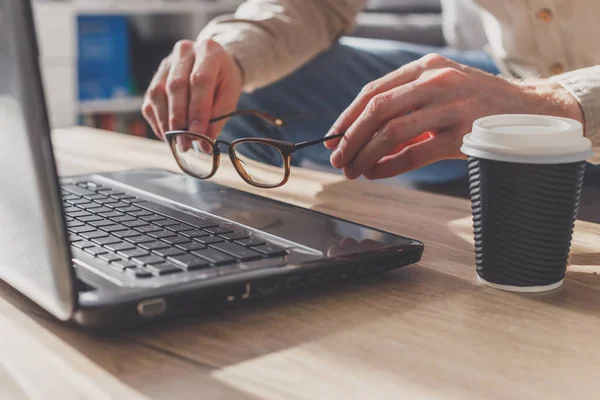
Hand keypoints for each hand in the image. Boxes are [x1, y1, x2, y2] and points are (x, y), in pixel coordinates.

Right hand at [142, 39, 242, 140]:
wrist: (214, 64)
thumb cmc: (223, 81)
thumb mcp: (230, 95)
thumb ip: (218, 117)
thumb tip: (204, 143)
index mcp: (208, 51)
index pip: (199, 81)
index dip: (198, 111)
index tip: (198, 136)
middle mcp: (184, 52)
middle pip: (176, 87)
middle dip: (180, 120)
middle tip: (185, 144)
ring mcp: (166, 63)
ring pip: (158, 94)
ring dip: (166, 123)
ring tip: (176, 142)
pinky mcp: (155, 76)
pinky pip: (150, 101)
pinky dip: (158, 122)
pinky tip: (168, 135)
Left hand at [325, 54, 583, 179]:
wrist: (529, 110)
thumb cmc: (477, 103)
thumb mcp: (442, 89)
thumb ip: (407, 103)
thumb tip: (361, 135)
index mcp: (426, 68)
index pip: (374, 91)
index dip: (348, 117)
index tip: (332, 137)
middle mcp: (437, 82)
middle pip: (378, 110)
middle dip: (350, 137)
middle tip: (337, 158)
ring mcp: (451, 107)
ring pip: (392, 132)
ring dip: (365, 154)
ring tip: (353, 170)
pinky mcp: (463, 134)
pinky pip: (415, 154)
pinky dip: (390, 166)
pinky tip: (377, 173)